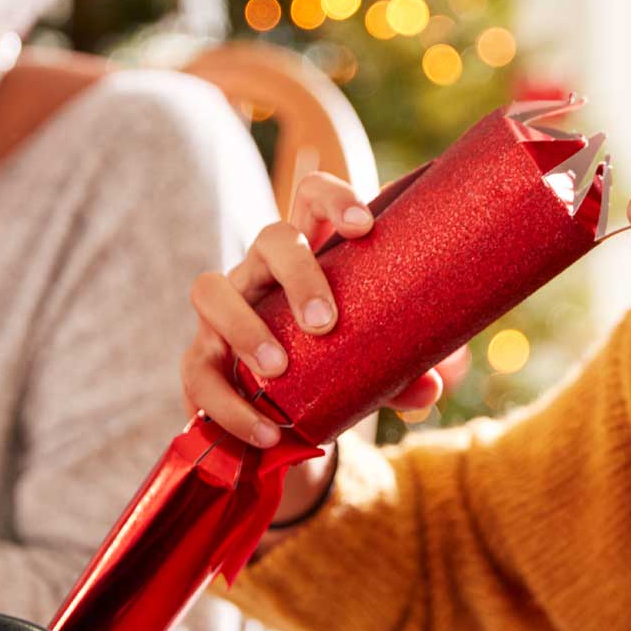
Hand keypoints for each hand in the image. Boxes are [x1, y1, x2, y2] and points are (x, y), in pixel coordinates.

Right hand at [181, 171, 445, 456]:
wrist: (280, 421)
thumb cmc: (331, 368)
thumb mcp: (369, 367)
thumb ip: (400, 373)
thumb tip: (431, 386)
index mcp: (308, 257)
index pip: (311, 199)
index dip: (333, 199)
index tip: (365, 227)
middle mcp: (260, 274)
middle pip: (269, 238)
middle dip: (298, 274)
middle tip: (325, 323)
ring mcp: (223, 314)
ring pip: (211, 290)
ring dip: (245, 327)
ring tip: (278, 368)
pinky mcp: (198, 363)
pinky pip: (200, 375)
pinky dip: (231, 406)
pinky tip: (266, 431)